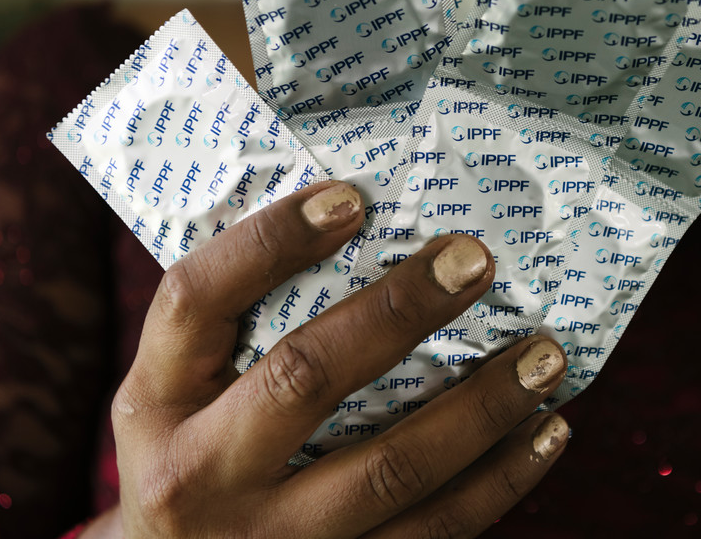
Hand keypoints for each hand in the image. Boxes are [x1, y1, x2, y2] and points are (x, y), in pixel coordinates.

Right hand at [85, 180, 568, 537]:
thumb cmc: (192, 453)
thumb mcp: (179, 391)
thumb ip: (243, 323)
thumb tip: (363, 220)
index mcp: (154, 402)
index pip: (195, 299)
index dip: (269, 241)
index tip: (350, 196)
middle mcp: (196, 475)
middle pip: (304, 378)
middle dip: (399, 312)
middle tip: (474, 260)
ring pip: (390, 469)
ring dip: (483, 408)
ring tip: (546, 356)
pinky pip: (431, 533)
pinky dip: (500, 481)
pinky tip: (546, 431)